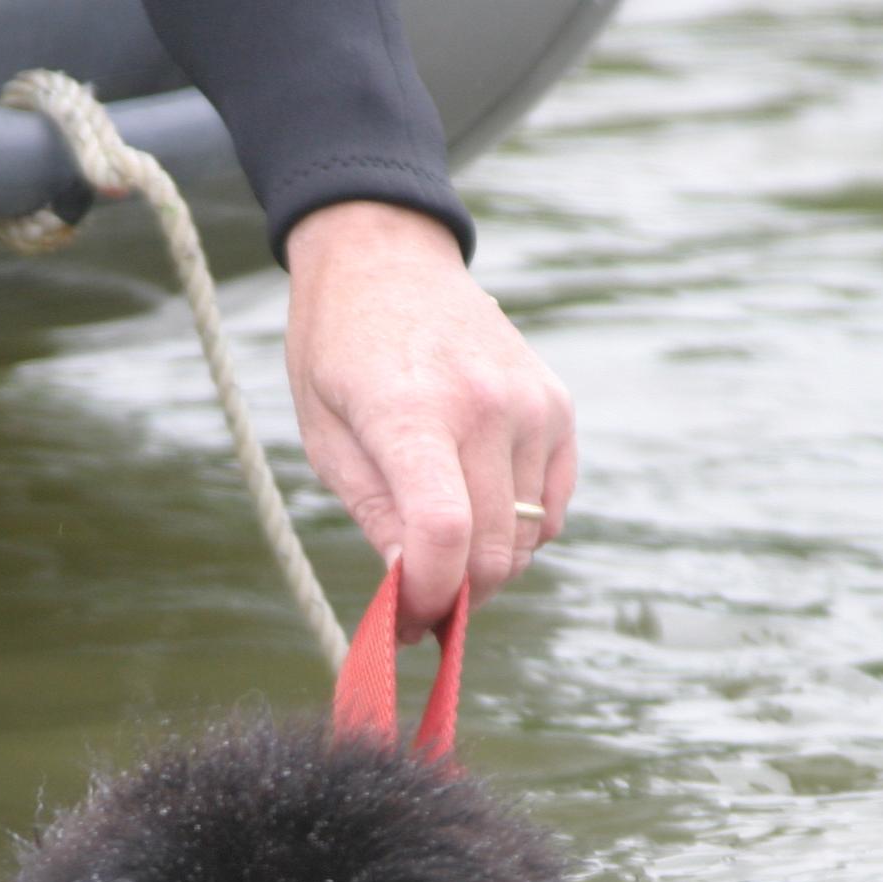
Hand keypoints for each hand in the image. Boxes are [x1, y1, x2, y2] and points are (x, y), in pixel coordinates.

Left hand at [284, 201, 574, 640]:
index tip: (405, 622)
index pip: (443, 533)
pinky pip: (553, 507)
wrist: (386, 258)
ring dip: (487, 567)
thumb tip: (412, 590)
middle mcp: (484, 405)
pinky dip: (523, 532)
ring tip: (442, 552)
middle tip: (419, 608)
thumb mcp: (326, 436)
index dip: (428, 597)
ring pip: (527, 538)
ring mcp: (530, 404)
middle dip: (455, 598)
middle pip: (493, 549)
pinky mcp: (556, 405)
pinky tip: (480, 514)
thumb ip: (374, 515)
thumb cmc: (339, 352)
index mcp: (411, 411)